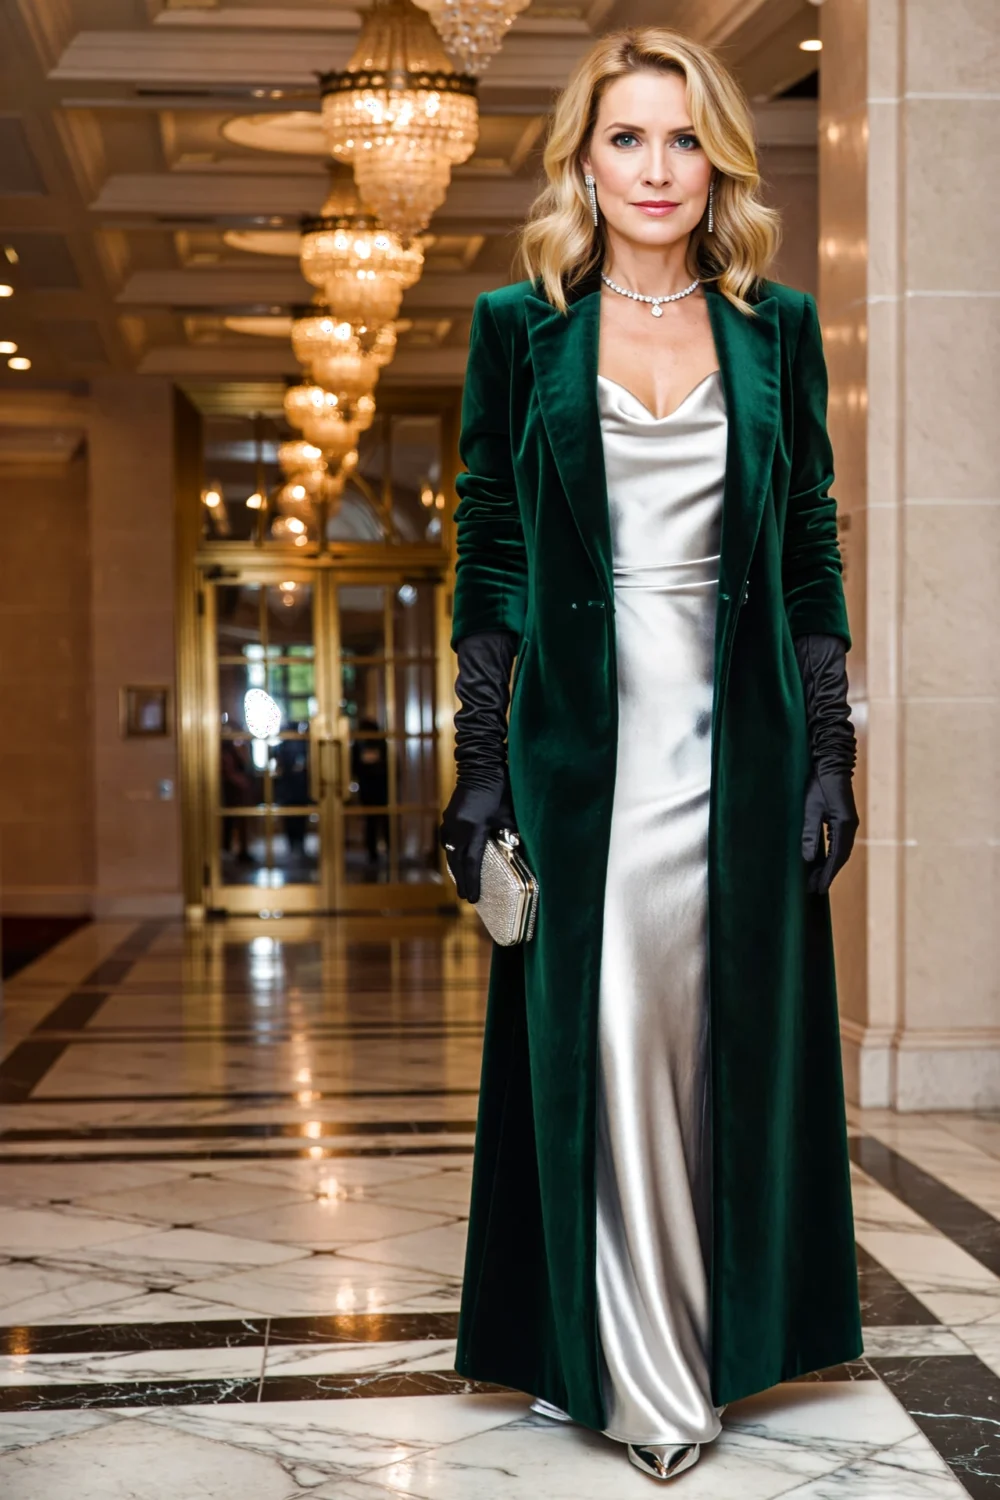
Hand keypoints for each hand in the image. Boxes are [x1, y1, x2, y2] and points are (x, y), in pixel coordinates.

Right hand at [440, 773, 514, 902]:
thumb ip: (509, 835)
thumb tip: (513, 852)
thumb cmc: (498, 789)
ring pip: (450, 852)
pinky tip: (456, 859)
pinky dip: (452, 853)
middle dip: (462, 880)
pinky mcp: (448, 816)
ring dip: (456, 868)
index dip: (472, 882)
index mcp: (473, 829)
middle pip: (457, 861)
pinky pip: (447, 841)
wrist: (480, 766)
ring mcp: (450, 822)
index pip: (472, 862)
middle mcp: (457, 828)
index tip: (472, 898)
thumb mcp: (508, 814)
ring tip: (461, 882)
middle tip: (466, 897)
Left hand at [802, 765, 858, 894]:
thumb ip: (810, 833)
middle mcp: (850, 826)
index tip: (818, 889)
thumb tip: (809, 859)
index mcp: (844, 825)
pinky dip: (831, 855)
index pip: (837, 857)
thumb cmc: (819, 784)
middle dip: (828, 874)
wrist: (831, 764)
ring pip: (841, 851)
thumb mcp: (810, 809)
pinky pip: (839, 843)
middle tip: (814, 889)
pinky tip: (822, 861)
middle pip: (841, 857)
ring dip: (830, 866)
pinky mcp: (844, 819)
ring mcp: (849, 823)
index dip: (827, 875)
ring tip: (816, 879)